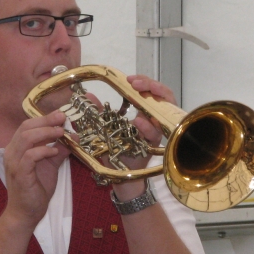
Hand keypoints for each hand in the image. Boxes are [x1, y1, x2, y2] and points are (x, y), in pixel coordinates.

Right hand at [3, 111, 69, 228]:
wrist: (26, 213)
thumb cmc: (35, 190)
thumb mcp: (51, 165)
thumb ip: (59, 150)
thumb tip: (74, 137)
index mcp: (17, 148)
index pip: (27, 126)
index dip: (44, 118)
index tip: (61, 115)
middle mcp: (11, 152)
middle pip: (26, 127)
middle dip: (46, 121)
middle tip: (62, 119)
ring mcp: (13, 163)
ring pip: (26, 138)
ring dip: (46, 133)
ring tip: (61, 133)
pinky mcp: (19, 174)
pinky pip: (30, 155)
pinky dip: (44, 150)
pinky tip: (55, 152)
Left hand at [87, 75, 175, 201]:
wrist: (119, 174)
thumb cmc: (116, 149)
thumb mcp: (104, 127)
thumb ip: (98, 112)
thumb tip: (87, 96)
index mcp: (145, 112)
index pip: (152, 91)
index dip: (144, 81)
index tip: (130, 78)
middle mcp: (154, 120)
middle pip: (164, 97)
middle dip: (152, 86)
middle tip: (136, 83)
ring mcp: (156, 132)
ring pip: (166, 112)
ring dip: (154, 100)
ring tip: (138, 95)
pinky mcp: (155, 146)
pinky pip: (156, 134)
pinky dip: (148, 127)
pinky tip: (138, 121)